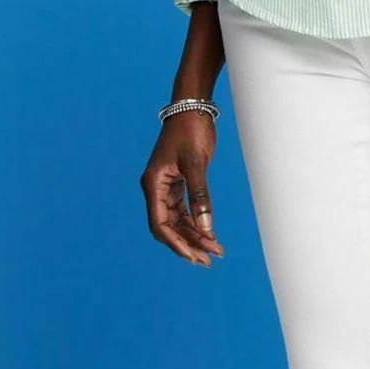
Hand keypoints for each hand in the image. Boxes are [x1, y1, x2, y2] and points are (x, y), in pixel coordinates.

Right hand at [141, 111, 224, 265]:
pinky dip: (197, 223)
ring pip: (178, 221)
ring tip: (216, 251)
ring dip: (195, 236)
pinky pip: (184, 211)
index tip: (194, 257)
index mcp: (153, 184)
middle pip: (169, 227)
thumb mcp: (196, 163)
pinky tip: (211, 235)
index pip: (160, 224)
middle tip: (208, 261)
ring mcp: (166, 187)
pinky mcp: (177, 184)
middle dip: (188, 244)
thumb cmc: (191, 131)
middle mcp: (156, 189)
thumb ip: (200, 196)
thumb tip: (206, 227)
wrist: (192, 108)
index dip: (176, 244)